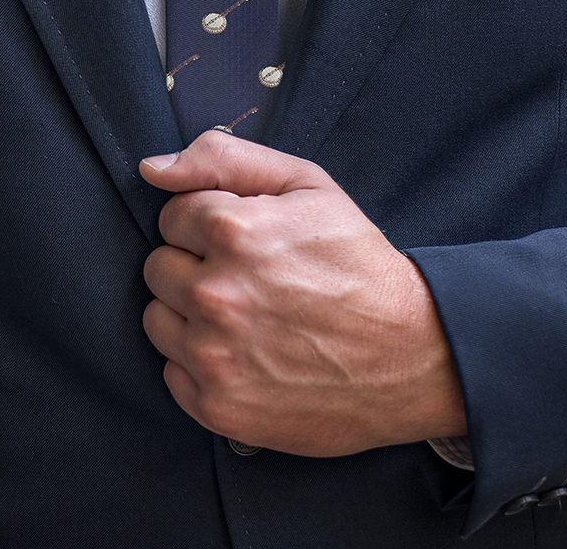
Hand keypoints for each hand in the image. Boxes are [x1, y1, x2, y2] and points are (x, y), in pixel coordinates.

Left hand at [139, 132, 467, 456]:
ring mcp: (215, 355)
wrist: (414, 355)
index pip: (171, 218)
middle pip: (157, 267)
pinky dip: (198, 365)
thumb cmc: (356, 263)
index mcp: (232, 230)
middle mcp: (215, 293)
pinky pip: (172, 372)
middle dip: (193, 267)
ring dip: (188, 316)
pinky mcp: (219, 406)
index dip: (206, 226)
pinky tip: (243, 354)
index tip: (243, 242)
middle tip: (246, 280)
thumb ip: (222, 160)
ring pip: (157, 319)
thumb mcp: (304, 184)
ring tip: (242, 317)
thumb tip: (152, 169)